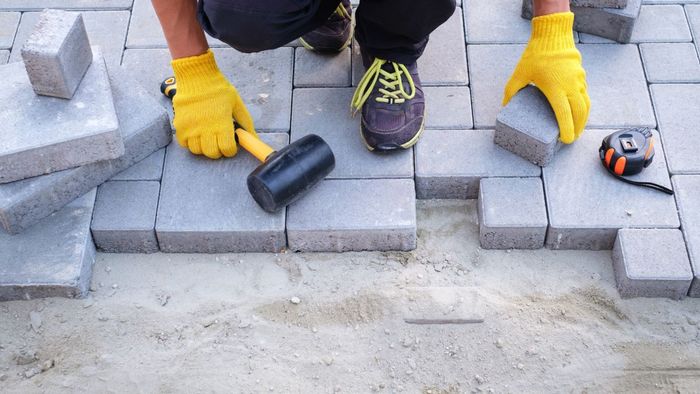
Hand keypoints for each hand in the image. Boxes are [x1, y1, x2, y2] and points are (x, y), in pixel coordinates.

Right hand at [171, 50, 255, 158]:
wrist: (196, 76)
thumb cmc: (218, 88)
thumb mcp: (236, 103)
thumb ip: (245, 121)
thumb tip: (253, 137)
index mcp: (222, 124)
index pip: (227, 149)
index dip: (231, 149)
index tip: (231, 144)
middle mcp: (206, 129)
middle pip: (212, 153)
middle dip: (218, 151)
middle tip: (219, 142)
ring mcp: (191, 128)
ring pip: (197, 150)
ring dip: (203, 147)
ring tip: (207, 138)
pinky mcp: (180, 125)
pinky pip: (184, 143)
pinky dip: (190, 142)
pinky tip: (195, 134)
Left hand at [503, 12, 589, 143]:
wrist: (553, 36)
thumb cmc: (535, 55)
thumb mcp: (519, 74)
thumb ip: (511, 92)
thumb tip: (504, 107)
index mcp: (555, 88)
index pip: (564, 114)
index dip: (567, 129)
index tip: (566, 140)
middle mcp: (570, 86)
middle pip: (579, 113)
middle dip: (578, 128)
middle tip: (572, 139)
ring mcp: (579, 81)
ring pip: (586, 105)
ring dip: (583, 119)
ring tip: (578, 129)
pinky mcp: (582, 76)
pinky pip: (586, 95)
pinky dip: (584, 107)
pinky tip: (579, 113)